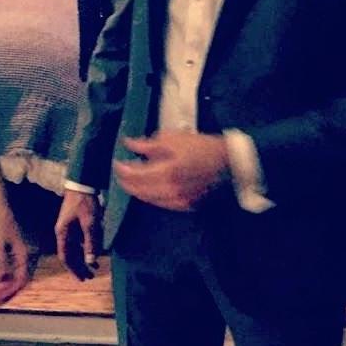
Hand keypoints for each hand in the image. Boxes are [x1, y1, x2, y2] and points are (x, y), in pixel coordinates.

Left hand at [0, 202, 29, 304]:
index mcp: (22, 254)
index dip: (10, 290)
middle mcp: (22, 255)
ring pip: (14, 275)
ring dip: (5, 286)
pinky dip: (3, 277)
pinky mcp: (10, 250)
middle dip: (8, 291)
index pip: (21, 278)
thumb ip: (1, 262)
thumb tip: (2, 278)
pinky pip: (10, 269)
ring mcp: (16, 253)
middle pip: (19, 279)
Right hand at [55, 190, 100, 279]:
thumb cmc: (85, 203)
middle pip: (69, 255)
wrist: (81, 184)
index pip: (66, 257)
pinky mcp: (73, 224)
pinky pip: (77, 242)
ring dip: (82, 259)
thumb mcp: (90, 223)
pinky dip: (84, 249)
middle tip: (89, 277)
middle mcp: (62, 233)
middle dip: (78, 267)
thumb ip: (91, 242)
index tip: (82, 279)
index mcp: (63, 234)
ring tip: (92, 268)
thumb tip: (91, 261)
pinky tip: (93, 253)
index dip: (73, 269)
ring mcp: (67, 228)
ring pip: (73, 249)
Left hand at [113, 131, 229, 210]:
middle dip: (126, 182)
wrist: (228, 162)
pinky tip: (148, 190)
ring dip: (137, 191)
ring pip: (149, 199)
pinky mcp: (185, 205)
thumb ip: (148, 144)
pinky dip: (151, 197)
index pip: (135, 175)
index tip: (117, 162)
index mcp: (166, 171)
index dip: (122, 169)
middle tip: (121, 173)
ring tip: (131, 182)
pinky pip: (161, 204)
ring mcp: (178, 200)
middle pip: (139, 190)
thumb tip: (129, 143)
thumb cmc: (200, 147)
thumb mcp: (173, 139)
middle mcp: (170, 190)